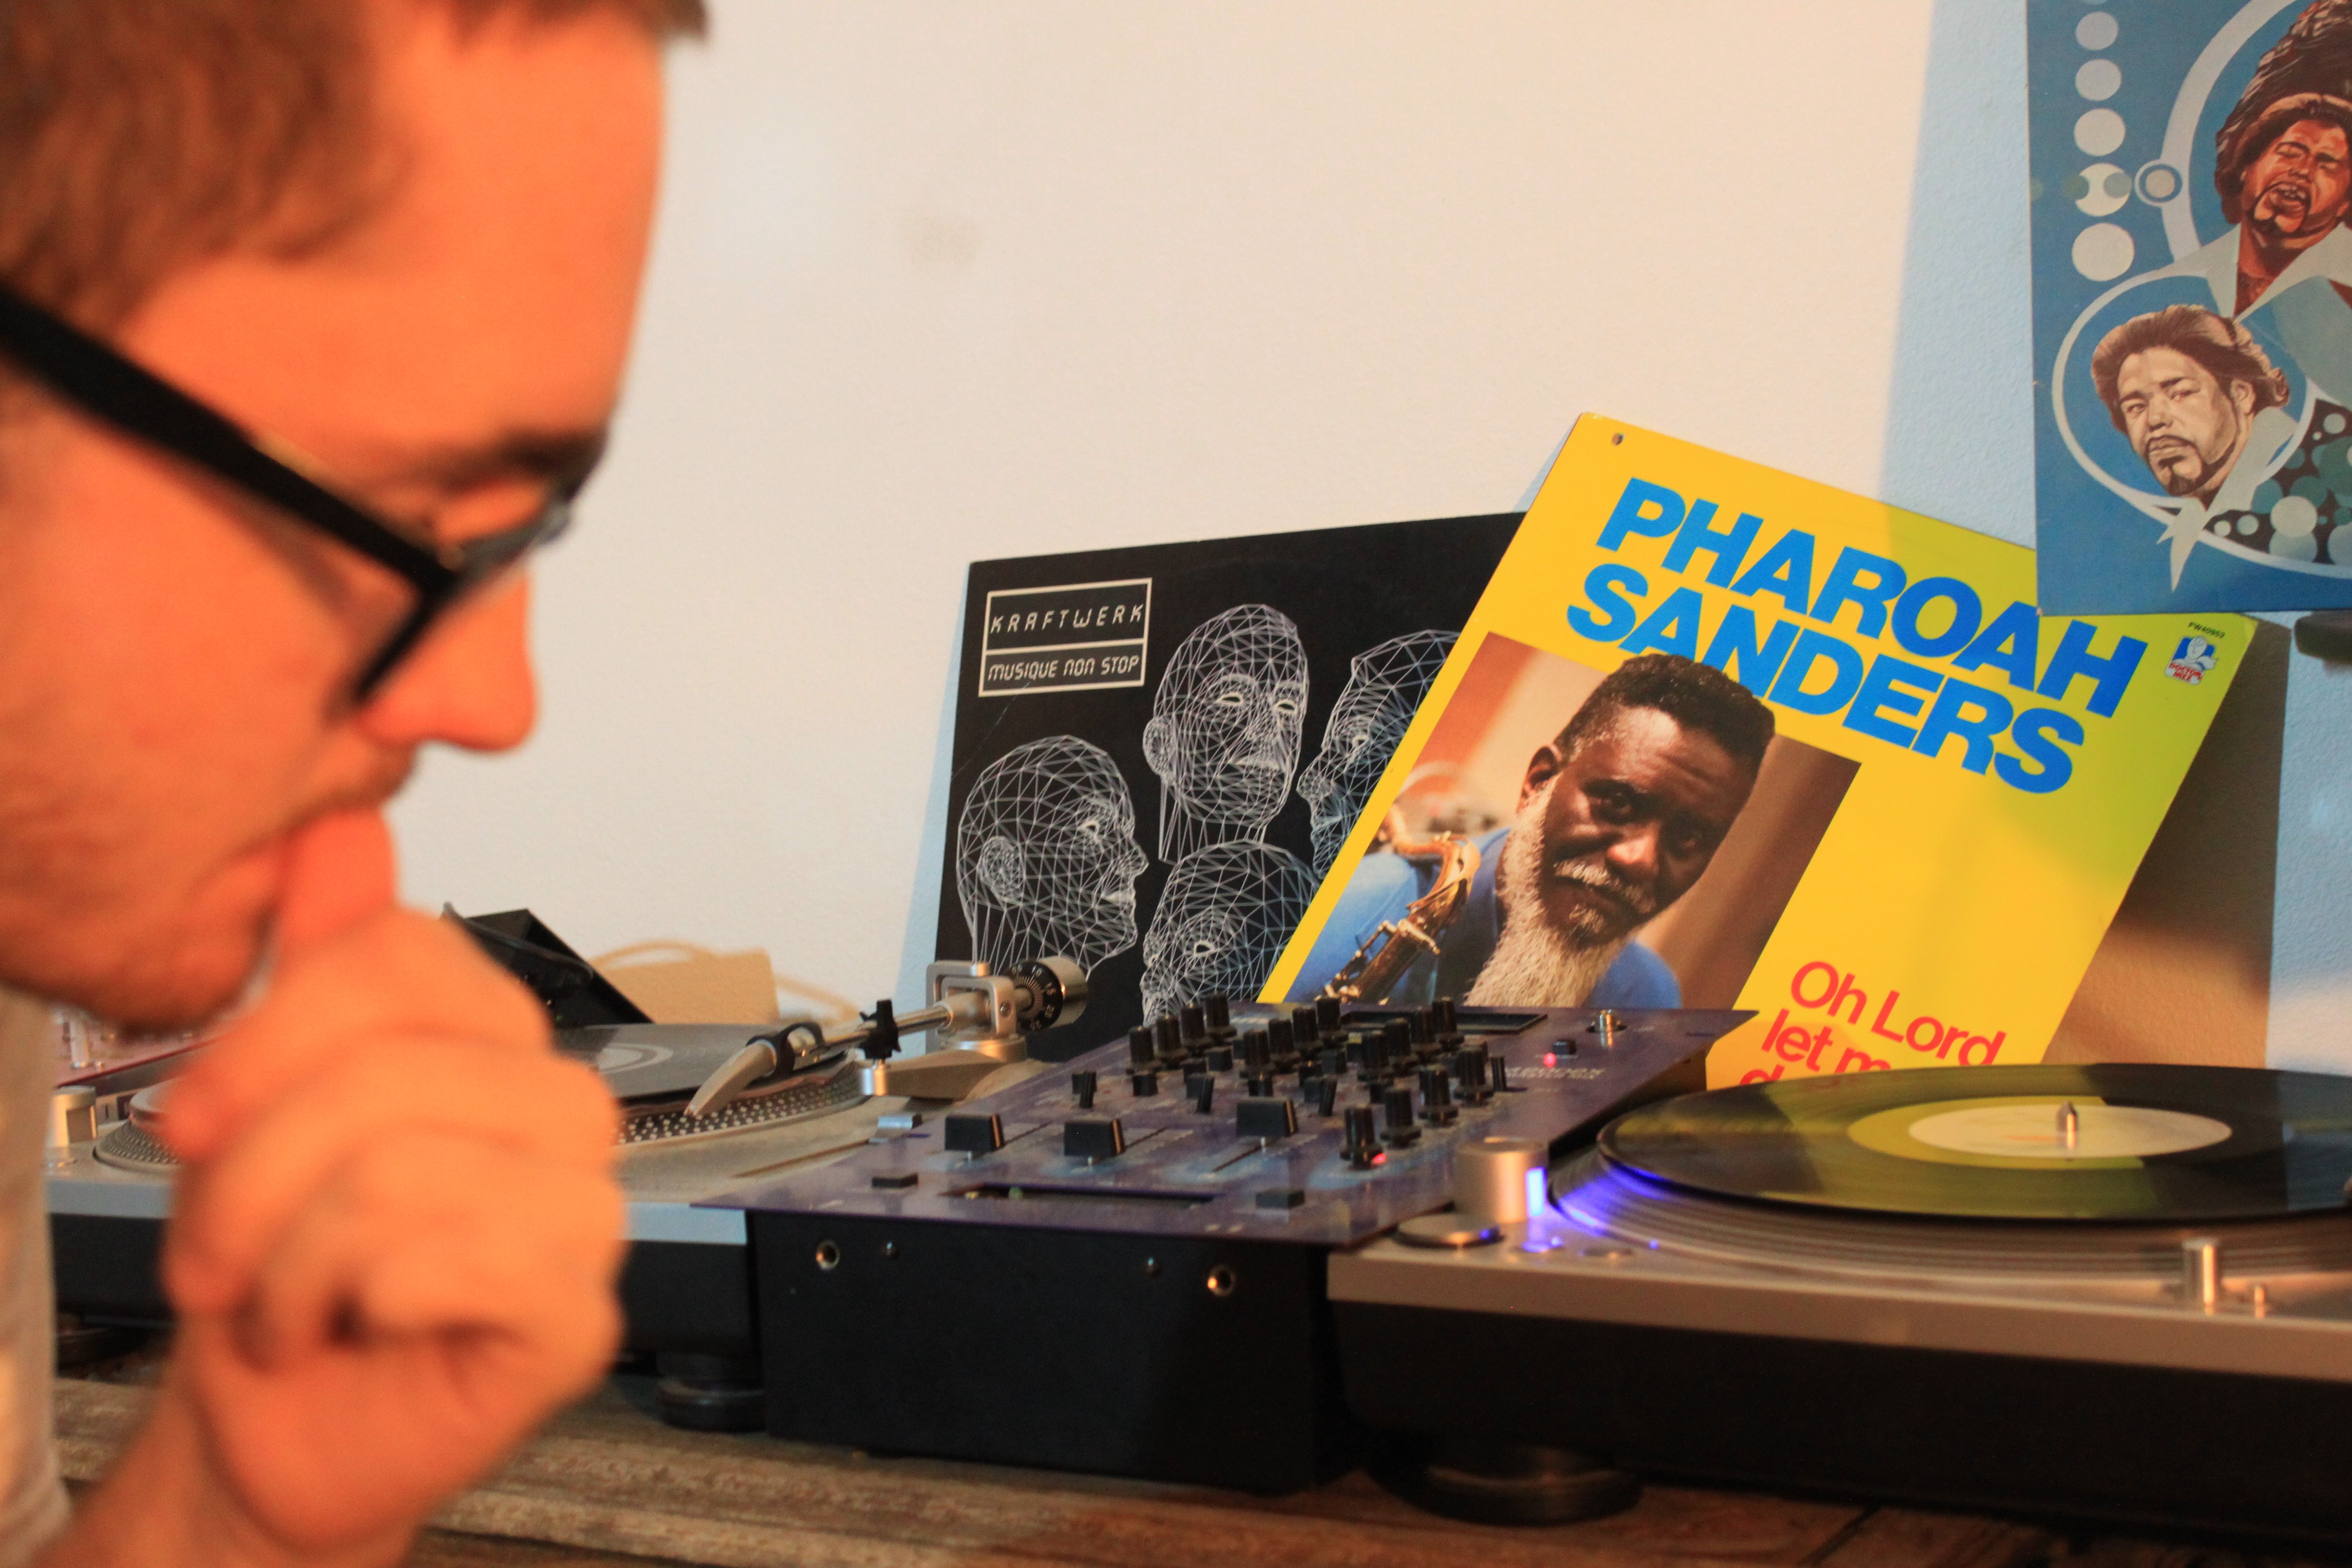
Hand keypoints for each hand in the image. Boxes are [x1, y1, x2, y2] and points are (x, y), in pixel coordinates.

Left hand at [148, 810, 623, 1553]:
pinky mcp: (578, 1313)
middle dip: (252, 1179)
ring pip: (397, 1174)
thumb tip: (347, 823)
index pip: (402, 958)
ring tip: (278, 1300)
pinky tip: (351, 1327)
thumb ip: (318, 956)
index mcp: (498, 1037)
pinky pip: (444, 1266)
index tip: (189, 1121)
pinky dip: (351, 1308)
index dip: (266, 1036)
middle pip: (386, 1073)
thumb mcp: (262, 1093)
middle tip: (216, 1251)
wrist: (278, 1421)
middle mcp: (562, 1107)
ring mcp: (586, 1210)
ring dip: (287, 1263)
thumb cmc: (279, 1257)